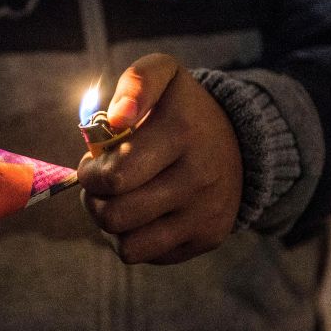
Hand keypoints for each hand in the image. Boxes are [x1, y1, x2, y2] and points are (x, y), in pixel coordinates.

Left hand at [78, 54, 241, 263]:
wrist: (241, 140)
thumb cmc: (182, 108)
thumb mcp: (163, 75)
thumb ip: (136, 83)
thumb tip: (116, 118)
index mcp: (182, 133)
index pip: (114, 176)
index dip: (89, 173)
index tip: (94, 161)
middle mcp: (199, 177)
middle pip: (114, 215)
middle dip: (93, 199)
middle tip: (102, 183)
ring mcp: (206, 213)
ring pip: (127, 244)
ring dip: (109, 223)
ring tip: (117, 199)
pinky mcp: (208, 238)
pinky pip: (146, 255)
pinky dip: (132, 239)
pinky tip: (140, 214)